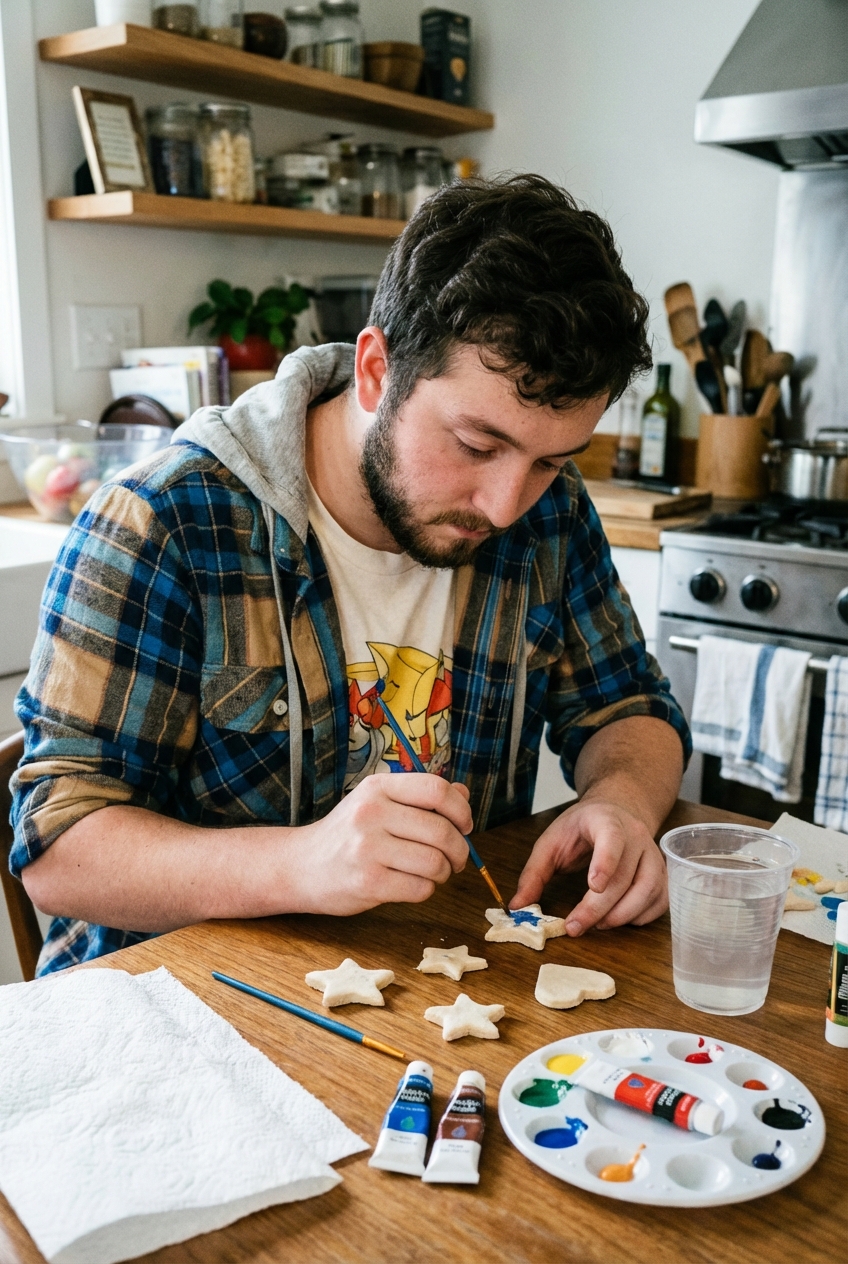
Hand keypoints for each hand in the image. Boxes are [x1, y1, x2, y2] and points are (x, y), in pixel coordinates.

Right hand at [288, 773, 471, 915]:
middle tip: (457, 858)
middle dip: (460, 849)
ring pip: (435, 863)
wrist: (301, 866)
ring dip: (444, 872)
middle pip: (441, 831)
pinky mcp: (368, 882)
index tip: (465, 825)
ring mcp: (368, 849)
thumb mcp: (378, 803)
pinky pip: (420, 888)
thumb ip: (420, 797)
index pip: (436, 790)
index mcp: (377, 788)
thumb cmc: (348, 834)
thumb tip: (463, 793)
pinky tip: (414, 884)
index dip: (461, 809)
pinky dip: (426, 890)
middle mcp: (371, 814)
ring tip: (435, 872)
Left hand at [511, 799, 666, 934]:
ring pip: (648, 890)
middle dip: (599, 907)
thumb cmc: (581, 828)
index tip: (594, 887)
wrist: (615, 811)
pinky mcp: (662, 873)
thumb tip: (518, 906)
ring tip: (597, 925)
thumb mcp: (551, 841)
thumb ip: (534, 872)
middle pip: (624, 876)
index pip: (612, 838)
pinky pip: (660, 900)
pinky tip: (620, 920)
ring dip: (622, 915)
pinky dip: (642, 916)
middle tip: (575, 926)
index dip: (605, 863)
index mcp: (606, 820)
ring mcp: (653, 854)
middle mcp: (636, 836)